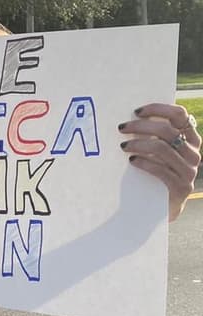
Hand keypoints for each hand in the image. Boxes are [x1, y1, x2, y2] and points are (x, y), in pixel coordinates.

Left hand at [121, 103, 200, 221]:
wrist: (161, 206)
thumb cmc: (156, 173)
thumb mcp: (159, 152)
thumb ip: (155, 135)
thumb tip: (133, 116)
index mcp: (190, 139)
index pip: (180, 115)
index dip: (158, 109)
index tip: (136, 111)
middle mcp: (193, 153)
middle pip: (167, 130)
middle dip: (141, 126)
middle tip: (122, 128)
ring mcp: (189, 171)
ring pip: (162, 148)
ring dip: (138, 144)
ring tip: (123, 146)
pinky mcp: (181, 187)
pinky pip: (160, 169)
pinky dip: (144, 162)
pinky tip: (132, 161)